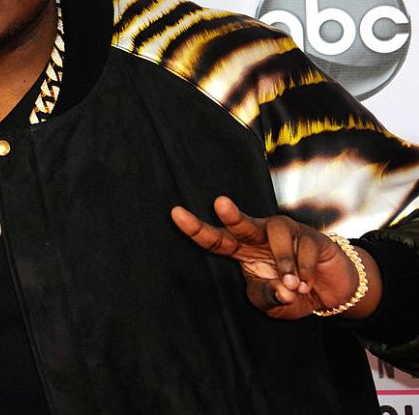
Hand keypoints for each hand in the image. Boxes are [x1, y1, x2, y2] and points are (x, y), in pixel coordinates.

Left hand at [170, 196, 380, 319]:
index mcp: (242, 250)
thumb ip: (268, 297)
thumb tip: (282, 290)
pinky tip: (308, 284)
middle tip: (220, 204)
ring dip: (284, 262)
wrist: (330, 291)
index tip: (175, 213)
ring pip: (278, 233)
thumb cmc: (292, 293)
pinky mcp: (312, 237)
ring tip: (294, 285)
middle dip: (231, 214)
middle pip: (242, 223)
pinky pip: (305, 247)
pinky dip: (306, 269)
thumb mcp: (273, 302)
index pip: (215, 239)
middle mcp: (261, 235)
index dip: (196, 228)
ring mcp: (287, 232)